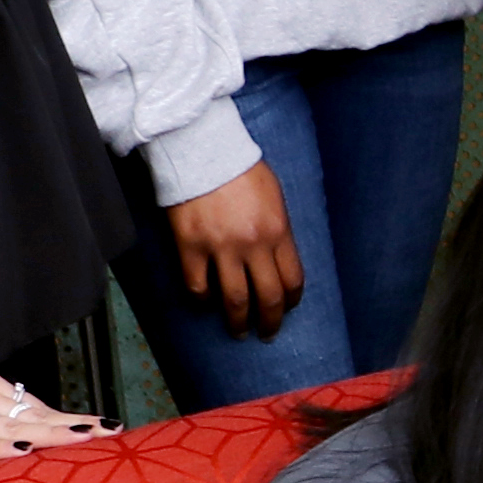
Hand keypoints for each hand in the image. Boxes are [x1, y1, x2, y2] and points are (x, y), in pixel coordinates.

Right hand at [162, 159, 302, 340]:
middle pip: (267, 298)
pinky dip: (202, 301)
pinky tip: (205, 304)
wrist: (202, 149)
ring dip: (237, 322)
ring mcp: (221, 248)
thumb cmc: (240, 169)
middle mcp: (253, 245)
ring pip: (234, 300)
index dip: (290, 301)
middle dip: (269, 322)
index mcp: (278, 231)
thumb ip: (278, 230)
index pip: (292, 280)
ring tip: (237, 331)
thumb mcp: (274, 196)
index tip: (285, 308)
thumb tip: (277, 259)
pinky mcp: (190, 247)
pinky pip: (197, 287)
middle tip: (266, 333)